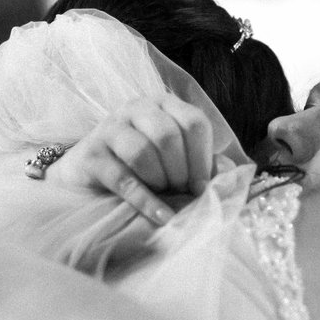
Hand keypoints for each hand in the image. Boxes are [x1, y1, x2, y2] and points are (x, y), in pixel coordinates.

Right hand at [49, 93, 213, 225]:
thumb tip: (230, 174)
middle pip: (169, 136)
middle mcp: (136, 108)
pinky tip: (161, 215)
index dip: (203, 158)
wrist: (88, 176)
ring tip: (163, 192)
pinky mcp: (91, 154)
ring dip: (160, 180)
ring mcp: (110, 128)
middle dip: (181, 171)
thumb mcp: (175, 159)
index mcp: (164, 104)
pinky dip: (147, 201)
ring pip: (143, 152)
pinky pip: (124, 178)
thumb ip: (203, 163)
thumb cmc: (140, 167)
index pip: (194, 122)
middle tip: (180, 190)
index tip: (202, 186)